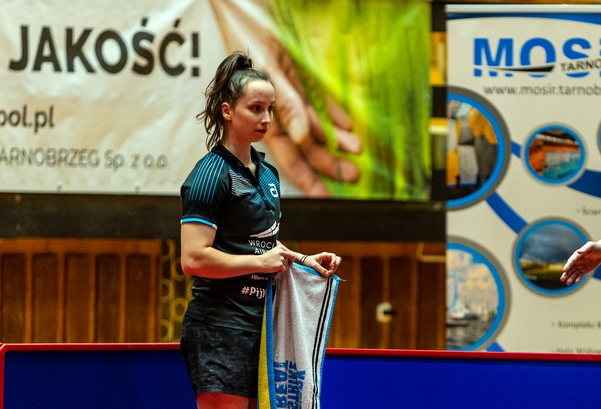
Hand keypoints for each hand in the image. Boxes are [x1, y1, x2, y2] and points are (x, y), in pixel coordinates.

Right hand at [208, 0, 361, 195]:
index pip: (288, 155)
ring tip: (358, 152)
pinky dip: (335, 114)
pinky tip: (350, 127)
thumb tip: (300, 137)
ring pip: (317, 126)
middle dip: (329, 163)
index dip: (306, 178)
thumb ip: (283, 103)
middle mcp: (276, 109)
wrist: (243, 2)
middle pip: (307, 145)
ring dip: (337, 140)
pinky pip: (321, 101)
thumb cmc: (246, 32)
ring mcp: (291, 94)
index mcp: (259, 113)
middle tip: (353, 177)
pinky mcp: (302, 77)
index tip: (324, 196)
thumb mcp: (266, 70)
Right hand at [259, 245, 295, 272]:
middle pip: (292, 256)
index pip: (289, 252)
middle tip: (289, 264)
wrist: (259, 262)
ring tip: (274, 266)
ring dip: (281, 266)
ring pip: (286, 265)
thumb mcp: (273, 252)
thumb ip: (280, 253)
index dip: (290, 257)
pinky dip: (280, 270)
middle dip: (292, 261)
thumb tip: (287, 257)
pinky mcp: (280, 265)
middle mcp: (281, 252)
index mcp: (280, 247)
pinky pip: (283, 269)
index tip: (288, 259)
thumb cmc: (265, 258)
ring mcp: (281, 259)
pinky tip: (274, 268)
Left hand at [300, 252, 341, 277]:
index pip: (333, 256)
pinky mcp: (327, 268)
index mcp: (325, 255)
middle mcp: (328, 259)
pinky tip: (327, 275)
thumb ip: (321, 269)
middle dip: (335, 267)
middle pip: (337, 261)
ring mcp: (328, 263)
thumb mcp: (314, 265)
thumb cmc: (308, 261)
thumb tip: (327, 275)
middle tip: (330, 272)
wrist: (304, 263)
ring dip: (333, 270)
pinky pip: (332, 270)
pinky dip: (331, 273)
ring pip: (335, 266)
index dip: (334, 261)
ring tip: (327, 274)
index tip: (331, 266)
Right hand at [560, 242, 600, 284]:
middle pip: (570, 269)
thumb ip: (584, 249)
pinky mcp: (584, 270)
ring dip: (570, 278)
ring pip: (574, 273)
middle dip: (566, 274)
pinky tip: (576, 282)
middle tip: (562, 279)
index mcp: (577, 255)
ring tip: (567, 283)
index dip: (567, 266)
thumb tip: (578, 252)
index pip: (571, 261)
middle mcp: (577, 262)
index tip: (564, 270)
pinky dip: (578, 278)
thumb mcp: (591, 246)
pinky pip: (580, 275)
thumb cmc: (595, 247)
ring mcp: (580, 267)